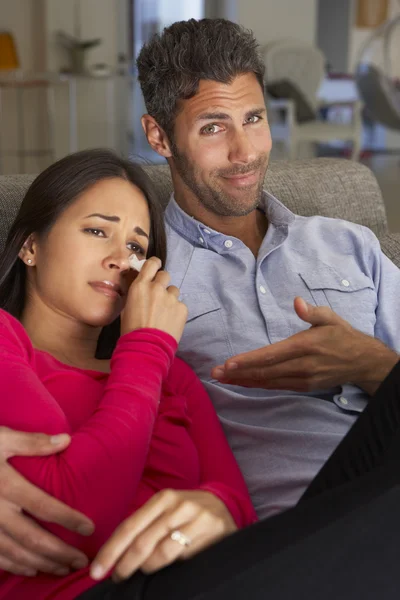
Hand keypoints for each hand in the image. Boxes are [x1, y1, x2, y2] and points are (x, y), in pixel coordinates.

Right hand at [0, 427, 93, 576]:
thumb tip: (66, 440)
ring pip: (14, 553)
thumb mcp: (1, 437)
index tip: (89, 528)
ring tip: (64, 569)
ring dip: (41, 563)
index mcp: (5, 485)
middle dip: (59, 552)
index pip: (43, 506)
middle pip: (31, 537)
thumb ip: (32, 442)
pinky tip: (31, 569)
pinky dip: (14, 566)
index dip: (68, 519)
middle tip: (82, 561)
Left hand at [90, 489, 236, 581]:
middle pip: (142, 541)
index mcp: (162, 498)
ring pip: (162, 552)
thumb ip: (144, 527)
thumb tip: (115, 553)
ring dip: (147, 567)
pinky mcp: (212, 531)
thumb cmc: (186, 512)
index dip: (111, 550)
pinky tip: (167, 569)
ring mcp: (196, 518)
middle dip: (124, 564)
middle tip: (116, 577)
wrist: (224, 505)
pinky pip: (184, 557)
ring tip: (143, 571)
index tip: (97, 570)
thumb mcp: (165, 511)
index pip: (129, 527)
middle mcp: (178, 505)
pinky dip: (171, 567)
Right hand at [121, 257, 187, 342]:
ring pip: (174, 291)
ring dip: (169, 298)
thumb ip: (137, 294)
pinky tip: (170, 321)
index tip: (156, 267)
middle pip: (165, 275)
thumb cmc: (131, 330)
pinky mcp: (182, 308)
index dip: (155, 264)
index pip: (152, 264)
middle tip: (159, 296)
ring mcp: (171, 298)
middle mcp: (157, 288)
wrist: (146, 347)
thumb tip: (142, 289)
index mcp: (140, 286)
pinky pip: (180, 305)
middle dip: (162, 283)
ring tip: (164, 313)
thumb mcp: (127, 307)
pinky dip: (176, 311)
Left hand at [212, 297, 398, 395]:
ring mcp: (303, 379)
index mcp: (305, 346)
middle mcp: (303, 365)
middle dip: (238, 373)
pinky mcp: (304, 386)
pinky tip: (243, 382)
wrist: (362, 361)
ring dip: (244, 381)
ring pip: (268, 382)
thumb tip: (297, 302)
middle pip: (265, 372)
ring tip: (222, 379)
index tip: (229, 363)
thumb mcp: (331, 318)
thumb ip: (312, 312)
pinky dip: (258, 385)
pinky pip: (276, 386)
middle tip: (215, 373)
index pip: (272, 355)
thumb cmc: (342, 335)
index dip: (249, 360)